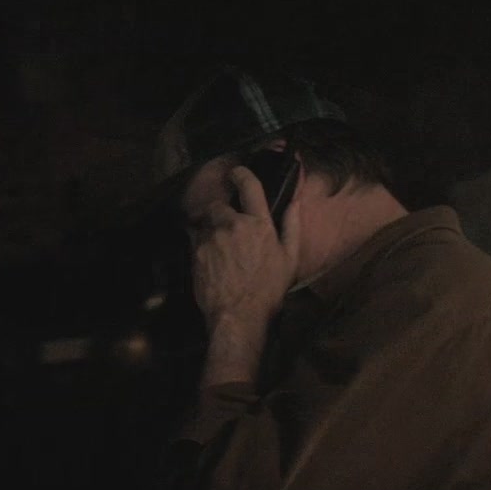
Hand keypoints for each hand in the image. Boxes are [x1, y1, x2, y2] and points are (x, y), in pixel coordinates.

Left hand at [191, 165, 301, 334]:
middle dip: (221, 214)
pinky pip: (195, 240)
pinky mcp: (195, 252)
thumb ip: (292, 226)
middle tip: (228, 231)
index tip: (236, 173)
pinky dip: (201, 246)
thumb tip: (295, 202)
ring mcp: (211, 238)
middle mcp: (232, 225)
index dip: (241, 175)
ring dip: (210, 231)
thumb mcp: (289, 259)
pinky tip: (211, 263)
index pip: (249, 186)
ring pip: (205, 223)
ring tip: (219, 251)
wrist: (238, 316)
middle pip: (218, 206)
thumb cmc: (268, 290)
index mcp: (259, 224)